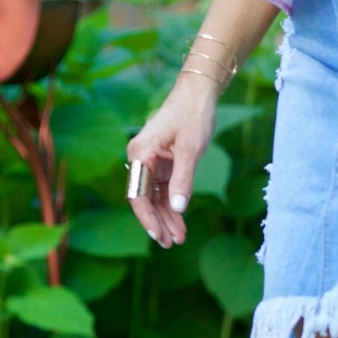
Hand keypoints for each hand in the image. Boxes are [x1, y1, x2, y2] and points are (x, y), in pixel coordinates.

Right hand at [126, 73, 219, 247]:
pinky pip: (163, 189)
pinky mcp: (161, 162)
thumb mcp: (191, 149)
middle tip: (172, 243)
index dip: (147, 218)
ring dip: (166, 217)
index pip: (138, 194)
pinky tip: (180, 221)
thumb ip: (183, 180)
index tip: (160, 235)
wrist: (199, 93)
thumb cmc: (193, 115)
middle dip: (159, 222)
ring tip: (179, 238)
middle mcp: (140, 158)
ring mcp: (150, 161)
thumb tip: (177, 209)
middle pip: (144, 199)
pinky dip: (172, 205)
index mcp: (141, 153)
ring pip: (154, 197)